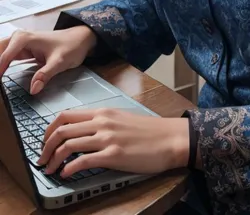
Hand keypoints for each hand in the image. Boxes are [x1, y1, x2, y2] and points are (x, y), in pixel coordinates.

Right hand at [0, 26, 97, 93]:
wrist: (81, 38)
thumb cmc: (71, 46)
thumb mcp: (60, 62)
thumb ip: (45, 75)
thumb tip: (33, 89)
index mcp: (26, 39)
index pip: (5, 56)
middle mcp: (20, 38)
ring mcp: (21, 42)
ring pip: (1, 51)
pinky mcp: (23, 49)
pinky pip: (6, 55)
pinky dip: (1, 63)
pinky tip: (0, 73)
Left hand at [38, 109, 189, 177]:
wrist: (170, 138)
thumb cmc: (149, 131)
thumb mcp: (122, 119)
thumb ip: (102, 123)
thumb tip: (84, 134)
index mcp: (103, 112)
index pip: (66, 115)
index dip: (49, 130)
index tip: (45, 142)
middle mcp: (102, 122)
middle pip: (61, 129)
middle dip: (46, 146)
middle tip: (42, 159)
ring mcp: (107, 138)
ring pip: (68, 144)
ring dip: (53, 159)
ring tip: (50, 169)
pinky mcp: (113, 154)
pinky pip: (83, 161)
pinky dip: (69, 168)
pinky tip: (66, 174)